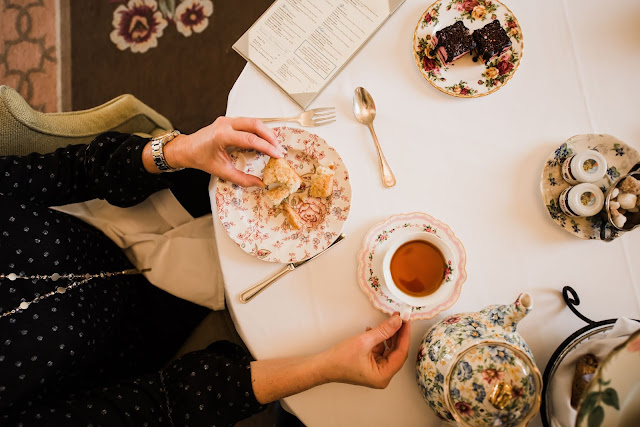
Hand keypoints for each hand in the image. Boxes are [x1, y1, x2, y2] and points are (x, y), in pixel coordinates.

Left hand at [165, 117, 284, 186]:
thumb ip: (242, 179)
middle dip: (270, 136)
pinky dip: (259, 130)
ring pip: (253, 121)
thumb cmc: (201, 158)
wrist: (187, 149)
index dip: (266, 147)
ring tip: (275, 144)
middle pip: (255, 124)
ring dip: (266, 132)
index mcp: (222, 135)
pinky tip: (265, 139)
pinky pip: (248, 122)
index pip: (250, 139)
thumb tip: (259, 183)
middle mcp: (225, 124)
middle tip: (279, 149)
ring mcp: (227, 120)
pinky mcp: (229, 120)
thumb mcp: (222, 171)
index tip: (277, 155)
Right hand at [320, 313, 410, 388]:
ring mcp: (376, 371)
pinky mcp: (370, 365)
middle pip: (396, 352)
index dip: (404, 335)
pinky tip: (374, 330)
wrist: (323, 366)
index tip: (406, 321)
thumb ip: (384, 331)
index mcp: (383, 375)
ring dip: (388, 335)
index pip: (401, 353)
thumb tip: (398, 321)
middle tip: (400, 318)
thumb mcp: (364, 341)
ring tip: (389, 321)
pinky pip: (380, 351)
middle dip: (397, 334)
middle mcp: (382, 376)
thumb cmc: (340, 359)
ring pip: (388, 350)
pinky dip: (379, 340)